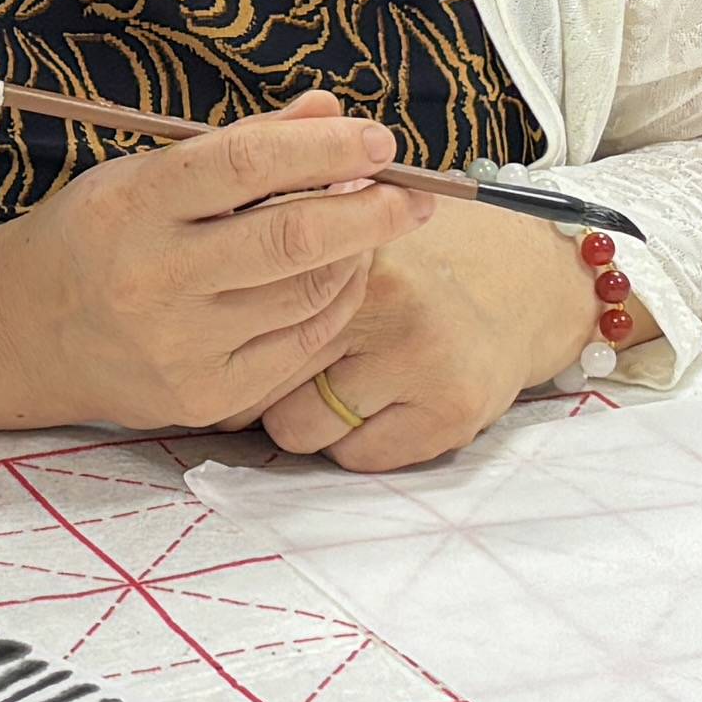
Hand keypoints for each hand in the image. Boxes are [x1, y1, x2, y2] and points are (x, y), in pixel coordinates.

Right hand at [0, 96, 436, 433]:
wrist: (19, 332)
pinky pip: (299, 346)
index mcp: (135, 205)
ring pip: (307, 295)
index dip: (327, 149)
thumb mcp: (144, 171)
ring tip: (376, 226)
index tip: (380, 140)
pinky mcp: (201, 395)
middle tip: (419, 190)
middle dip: (373, 210)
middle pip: (293, 238)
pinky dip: (335, 305)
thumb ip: (241, 143)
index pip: (249, 165)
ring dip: (358, 255)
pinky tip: (344, 276)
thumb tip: (331, 110)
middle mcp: (154, 279)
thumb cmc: (92, 236)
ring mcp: (179, 346)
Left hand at [255, 208, 597, 469]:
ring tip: (343, 386)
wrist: (515, 294)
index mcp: (340, 244)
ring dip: (306, 420)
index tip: (225, 344)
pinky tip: (384, 407)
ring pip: (296, 427)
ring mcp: (418, 354)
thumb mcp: (339, 249)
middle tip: (288, 372)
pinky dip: (355, 444)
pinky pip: (351, 458)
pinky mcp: (447, 410)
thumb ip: (269, 263)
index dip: (221, 341)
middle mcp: (380, 294)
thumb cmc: (397, 280)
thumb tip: (185, 334)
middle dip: (254, 387)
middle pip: (255, 376)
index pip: (238, 313)